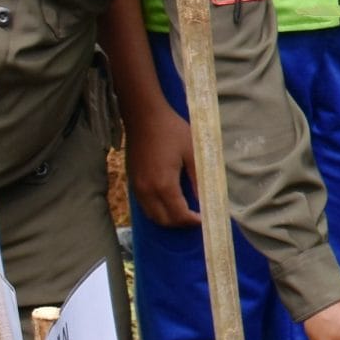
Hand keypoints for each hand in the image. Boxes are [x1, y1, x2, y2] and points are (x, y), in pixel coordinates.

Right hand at [125, 101, 199, 227]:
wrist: (144, 116)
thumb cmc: (172, 130)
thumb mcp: (193, 153)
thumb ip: (199, 180)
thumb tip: (207, 200)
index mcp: (164, 184)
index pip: (178, 215)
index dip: (193, 221)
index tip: (206, 219)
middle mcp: (147, 190)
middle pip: (164, 220)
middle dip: (181, 223)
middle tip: (197, 217)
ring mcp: (137, 187)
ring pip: (152, 215)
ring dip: (168, 219)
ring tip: (185, 212)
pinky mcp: (133, 181)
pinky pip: (144, 205)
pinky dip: (157, 210)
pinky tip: (170, 202)